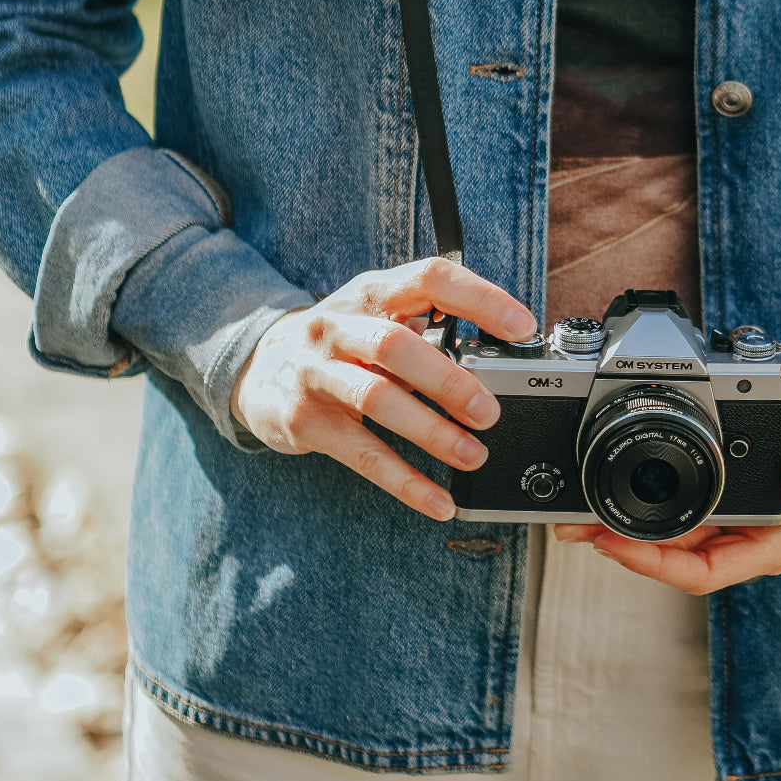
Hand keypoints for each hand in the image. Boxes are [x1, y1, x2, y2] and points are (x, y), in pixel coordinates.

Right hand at [229, 256, 536, 520]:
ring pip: (375, 398)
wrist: (258, 367)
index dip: (479, 298)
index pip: (429, 278)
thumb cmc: (343, 343)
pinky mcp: (304, 420)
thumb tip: (499, 360)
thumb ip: (429, 330)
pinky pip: (360, 454)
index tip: (522, 327)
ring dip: (431, 432)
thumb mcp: (379, 317)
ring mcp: (316, 371)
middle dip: (448, 380)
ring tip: (473, 456)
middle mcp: (339, 325)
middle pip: (395, 344)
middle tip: (490, 411)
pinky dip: (404, 482)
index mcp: (372, 293)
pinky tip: (439, 501)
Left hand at [553, 367, 780, 593]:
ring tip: (575, 509)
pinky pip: (674, 503)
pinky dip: (638, 497)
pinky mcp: (724, 487)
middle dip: (624, 547)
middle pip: (677, 558)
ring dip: (622, 525)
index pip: (711, 569)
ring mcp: (737, 512)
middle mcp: (756, 532)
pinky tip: (606, 481)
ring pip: (669, 534)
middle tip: (575, 525)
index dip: (660, 565)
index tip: (617, 543)